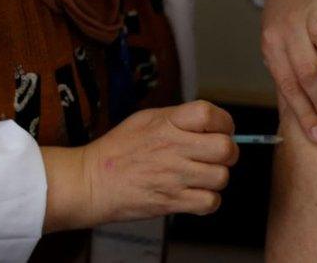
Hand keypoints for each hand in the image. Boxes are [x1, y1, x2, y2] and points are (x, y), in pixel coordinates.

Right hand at [42, 101, 238, 231]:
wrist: (89, 182)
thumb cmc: (117, 150)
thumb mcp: (146, 120)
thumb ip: (179, 118)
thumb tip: (211, 121)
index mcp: (168, 123)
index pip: (210, 114)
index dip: (224, 122)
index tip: (221, 130)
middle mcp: (173, 148)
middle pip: (224, 148)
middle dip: (228, 153)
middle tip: (217, 156)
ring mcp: (173, 176)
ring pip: (221, 177)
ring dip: (216, 178)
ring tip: (202, 176)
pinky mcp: (170, 201)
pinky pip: (209, 203)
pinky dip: (208, 201)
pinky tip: (196, 194)